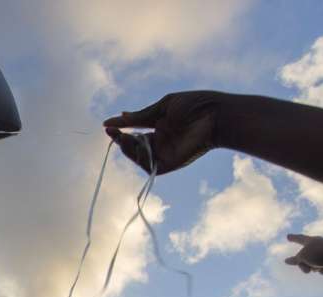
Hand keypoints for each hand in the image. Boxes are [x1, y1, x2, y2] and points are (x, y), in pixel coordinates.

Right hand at [102, 91, 225, 173]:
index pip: (135, 130)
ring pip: (138, 156)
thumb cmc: (195, 105)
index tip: (106, 124)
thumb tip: (119, 116)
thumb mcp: (163, 107)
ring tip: (120, 136)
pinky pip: (148, 166)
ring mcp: (165, 154)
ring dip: (126, 147)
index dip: (121, 128)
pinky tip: (132, 145)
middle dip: (121, 139)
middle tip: (112, 131)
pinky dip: (137, 158)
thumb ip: (141, 116)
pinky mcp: (170, 164)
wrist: (215, 114)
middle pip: (134, 145)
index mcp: (160, 126)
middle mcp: (161, 141)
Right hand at [284, 233, 322, 275]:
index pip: (299, 238)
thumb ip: (296, 260)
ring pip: (314, 265)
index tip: (288, 236)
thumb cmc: (321, 254)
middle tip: (306, 271)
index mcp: (311, 241)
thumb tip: (287, 261)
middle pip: (305, 257)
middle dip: (304, 265)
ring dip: (315, 268)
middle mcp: (319, 245)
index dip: (293, 238)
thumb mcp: (303, 257)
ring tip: (321, 268)